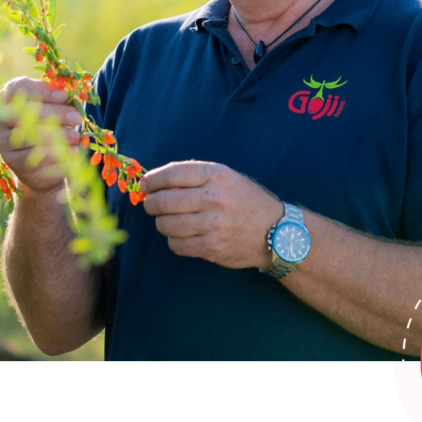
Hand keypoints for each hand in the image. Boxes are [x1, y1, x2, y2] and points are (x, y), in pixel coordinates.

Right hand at [0, 77, 81, 195]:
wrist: (41, 164)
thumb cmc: (49, 127)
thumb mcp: (55, 110)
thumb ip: (60, 101)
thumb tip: (73, 98)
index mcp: (8, 98)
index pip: (20, 88)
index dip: (42, 91)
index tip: (65, 96)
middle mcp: (0, 117)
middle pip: (25, 111)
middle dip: (55, 113)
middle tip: (77, 118)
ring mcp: (3, 140)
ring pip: (29, 135)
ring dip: (57, 135)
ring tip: (75, 136)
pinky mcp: (11, 160)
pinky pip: (34, 155)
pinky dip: (56, 153)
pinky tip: (72, 151)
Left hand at [138, 161, 281, 269]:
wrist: (276, 231)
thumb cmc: (245, 201)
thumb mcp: (226, 177)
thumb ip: (194, 176)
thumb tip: (156, 181)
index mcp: (216, 175)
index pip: (171, 174)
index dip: (151, 180)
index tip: (145, 185)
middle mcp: (214, 198)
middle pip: (164, 201)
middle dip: (150, 204)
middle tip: (151, 205)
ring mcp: (213, 225)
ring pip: (166, 225)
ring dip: (161, 223)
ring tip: (168, 221)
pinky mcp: (212, 247)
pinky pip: (176, 245)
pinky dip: (173, 240)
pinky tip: (182, 236)